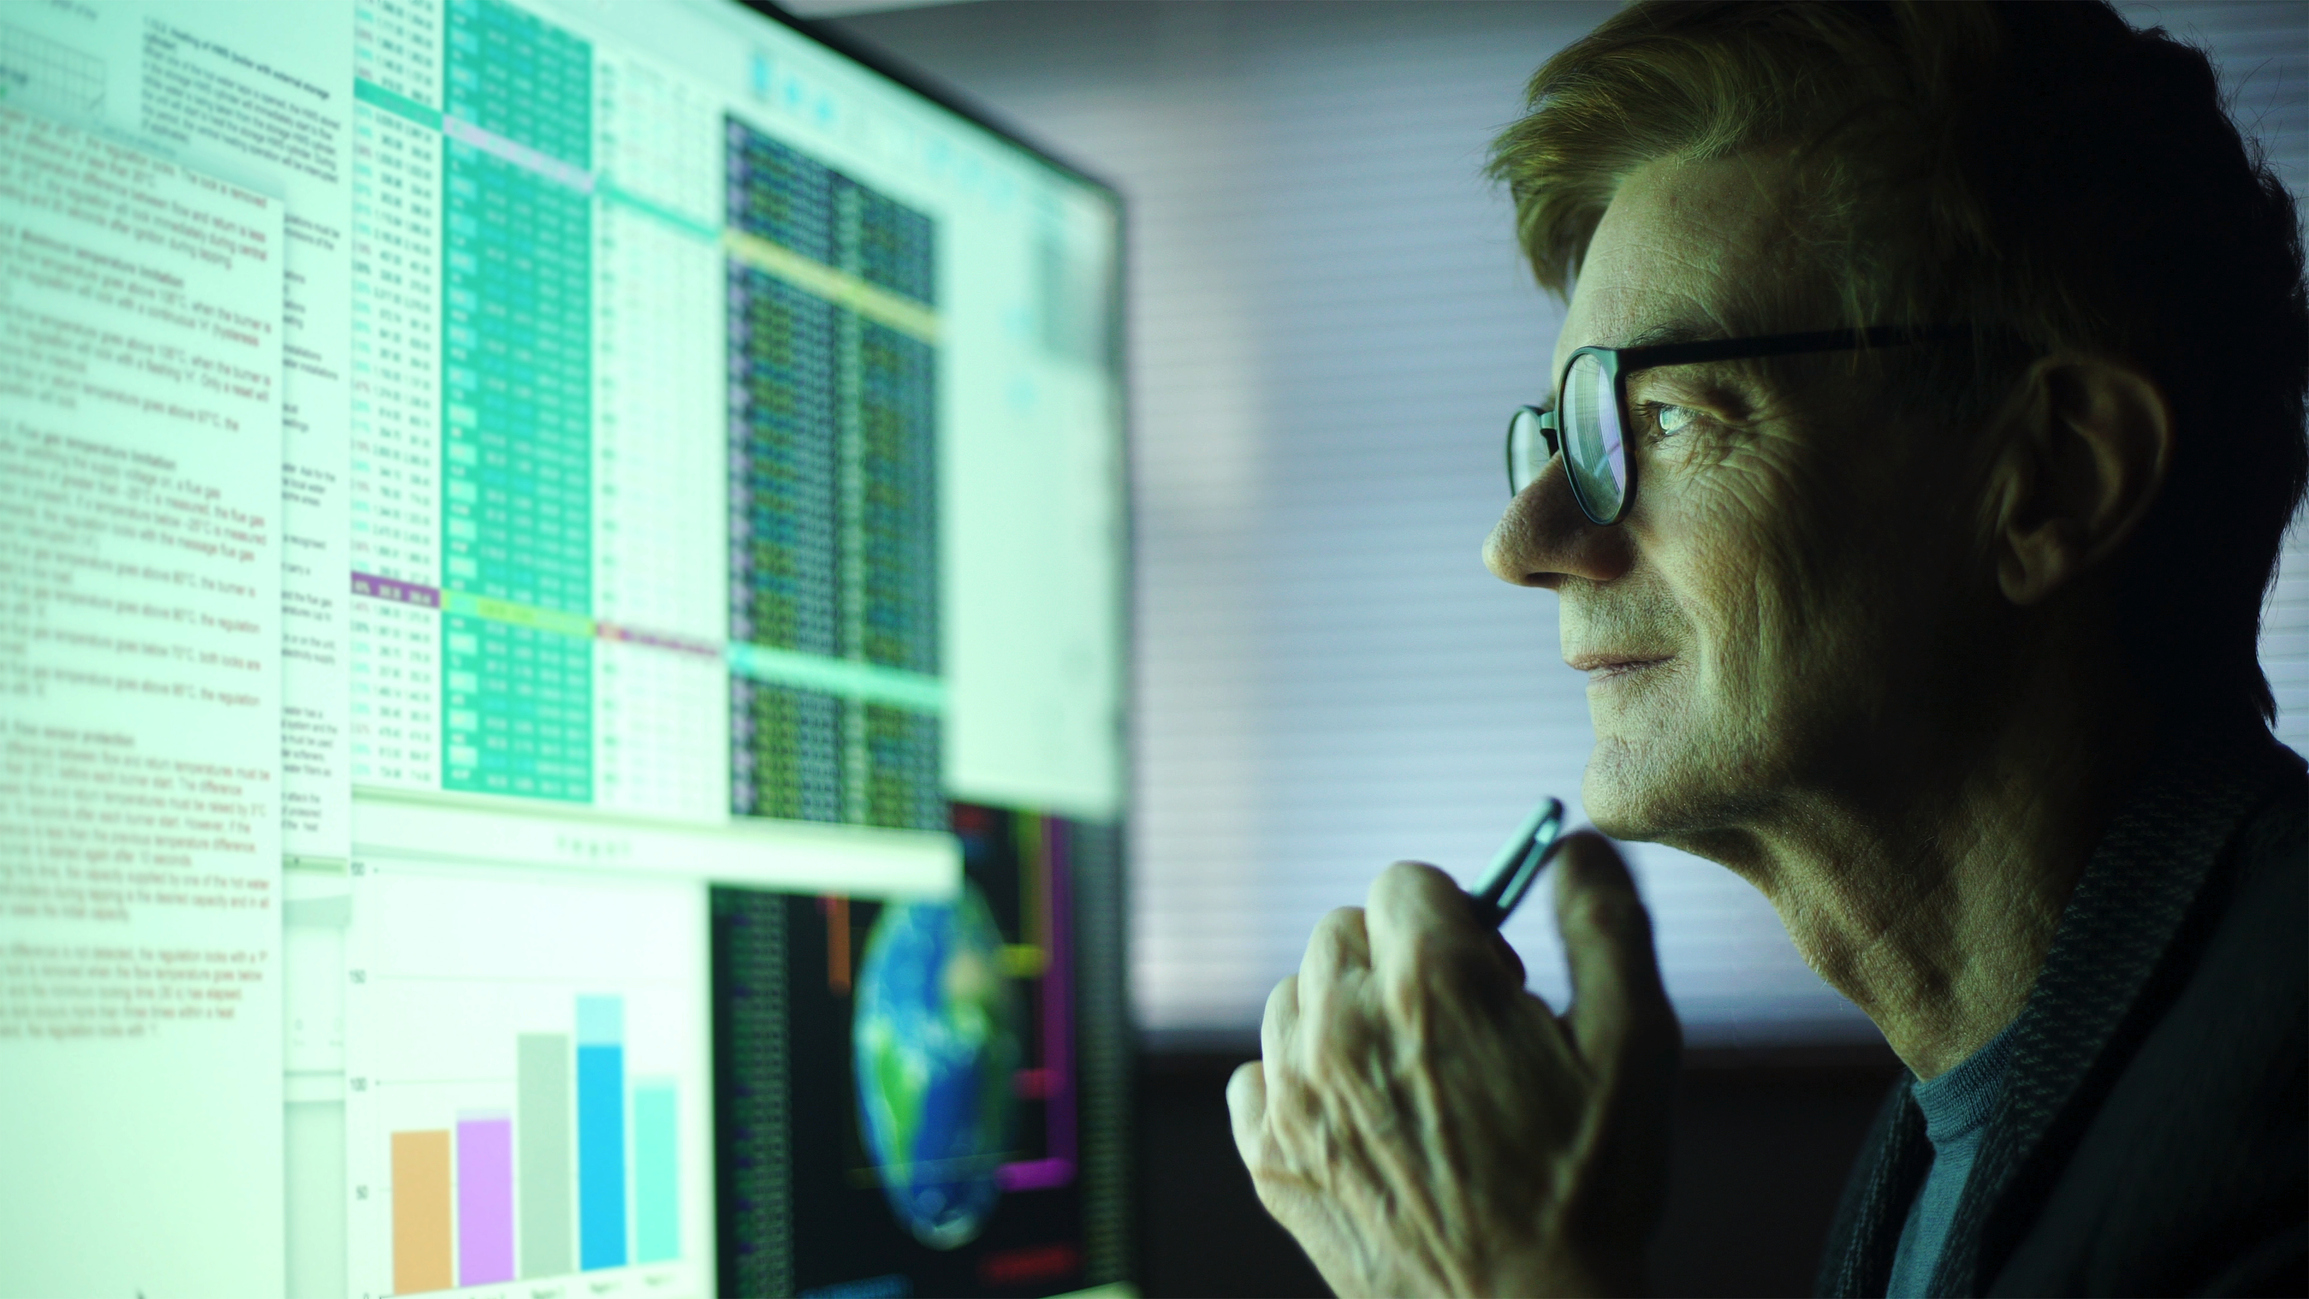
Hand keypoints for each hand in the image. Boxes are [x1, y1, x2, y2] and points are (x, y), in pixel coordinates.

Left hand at [1227, 833, 1680, 1296]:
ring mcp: (1293, 1093)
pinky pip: (1257, 1073)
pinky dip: (1299, 1082)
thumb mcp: (1636, 1046)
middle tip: (1460, 1029)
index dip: (1457, 921)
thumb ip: (1605, 923)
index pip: (1406, 881)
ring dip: (1346, 1017)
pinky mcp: (1268, 1156)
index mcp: (1429, 981)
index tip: (1491, 976)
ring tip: (1415, 1079)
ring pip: (1297, 997)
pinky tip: (1364, 1121)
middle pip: (1344, 930)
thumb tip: (1578, 843)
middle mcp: (1342, 1024)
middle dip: (1398, 959)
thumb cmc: (1590, 1190)